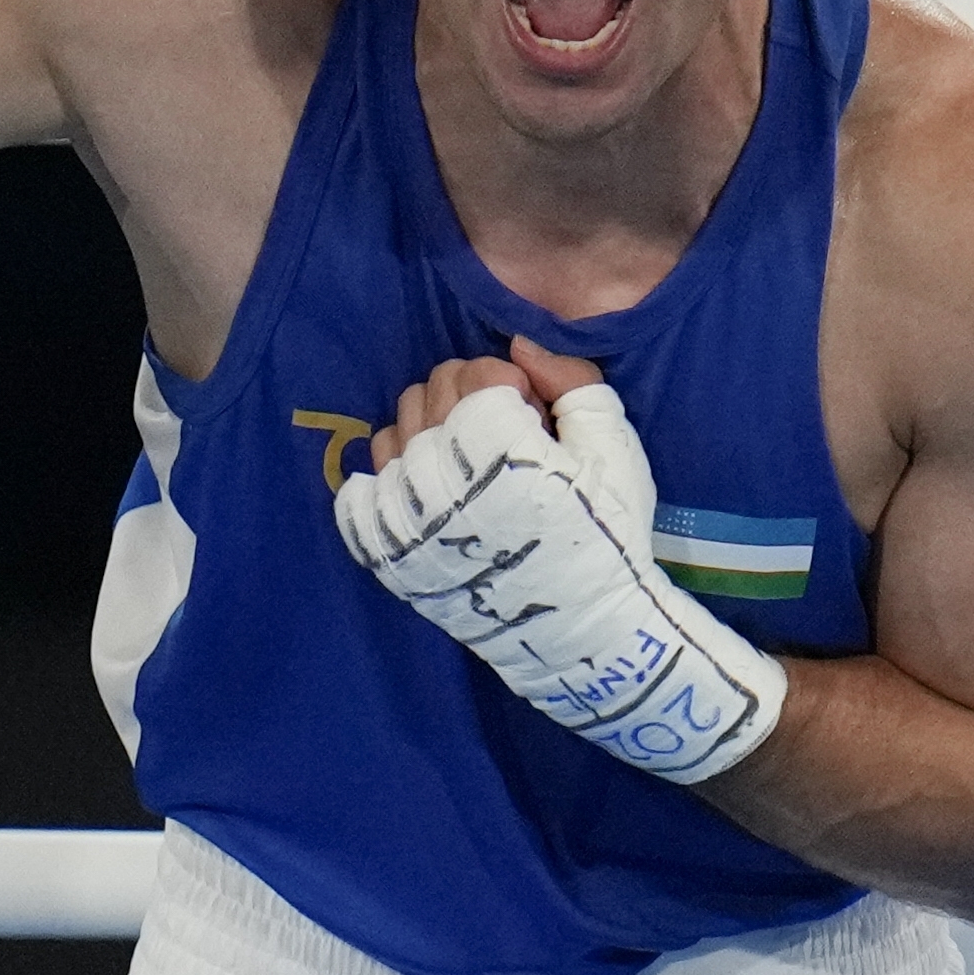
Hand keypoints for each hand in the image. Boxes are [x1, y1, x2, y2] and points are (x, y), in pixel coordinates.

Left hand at [335, 339, 787, 783]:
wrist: (588, 632)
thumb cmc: (609, 535)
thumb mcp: (612, 448)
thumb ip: (571, 380)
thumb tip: (519, 342)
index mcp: (506, 452)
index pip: (472, 374)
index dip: (504, 378)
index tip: (530, 406)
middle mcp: (448, 484)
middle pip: (428, 396)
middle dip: (464, 395)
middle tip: (500, 428)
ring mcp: (413, 525)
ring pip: (391, 437)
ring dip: (426, 432)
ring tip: (464, 459)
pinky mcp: (393, 561)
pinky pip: (361, 495)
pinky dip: (385, 480)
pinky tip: (422, 487)